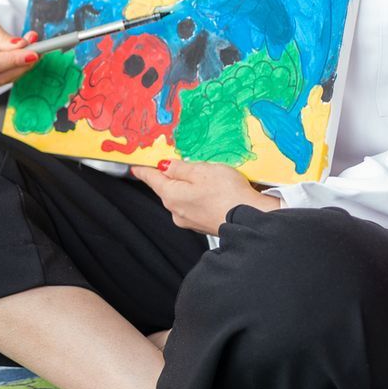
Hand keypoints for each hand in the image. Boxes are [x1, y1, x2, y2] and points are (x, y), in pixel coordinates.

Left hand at [130, 159, 280, 233]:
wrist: (251, 220)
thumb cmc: (228, 194)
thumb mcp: (201, 170)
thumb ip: (180, 167)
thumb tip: (165, 166)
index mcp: (171, 195)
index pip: (152, 179)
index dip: (144, 170)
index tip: (136, 167)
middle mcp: (176, 211)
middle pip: (169, 188)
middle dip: (174, 176)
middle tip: (187, 164)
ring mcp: (190, 220)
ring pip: (184, 197)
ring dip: (191, 186)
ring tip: (211, 177)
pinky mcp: (204, 224)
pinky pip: (197, 205)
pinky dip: (202, 197)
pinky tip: (217, 192)